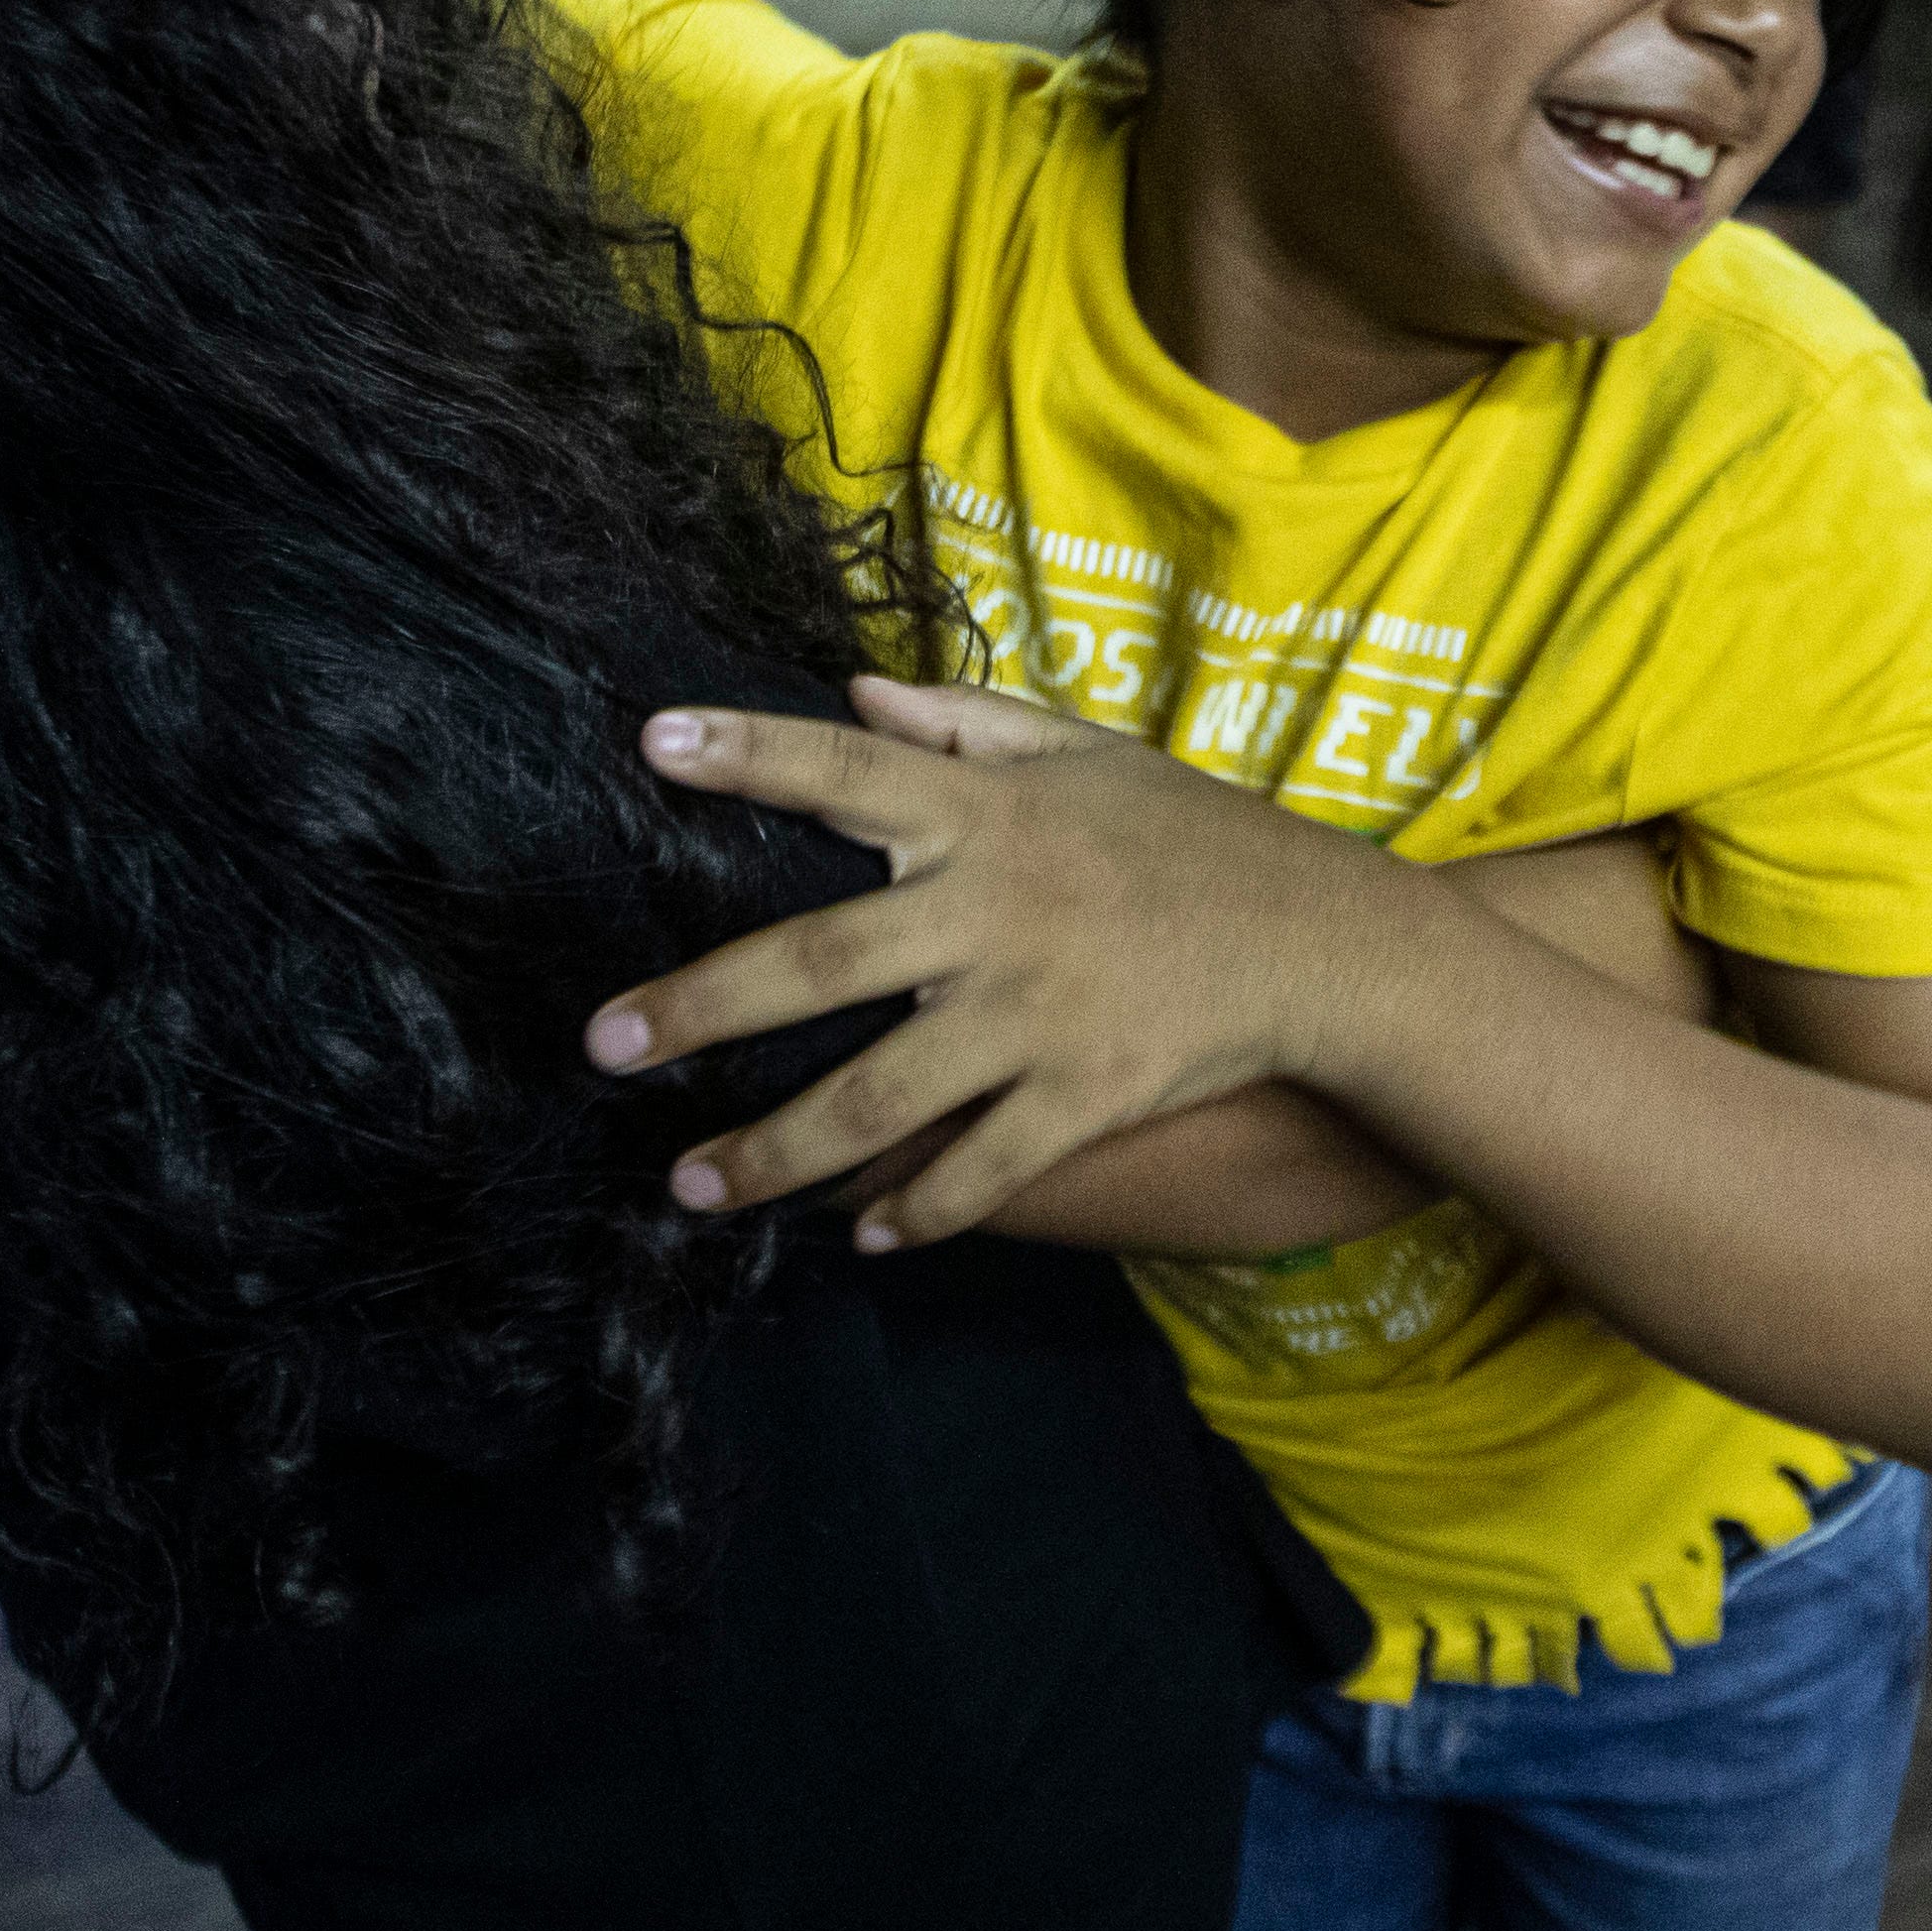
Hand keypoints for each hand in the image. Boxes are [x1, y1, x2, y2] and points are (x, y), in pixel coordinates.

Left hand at [589, 678, 1453, 1246]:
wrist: (1329, 944)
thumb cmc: (1198, 839)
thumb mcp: (1093, 755)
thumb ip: (971, 723)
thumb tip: (855, 694)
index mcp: (992, 814)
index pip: (849, 771)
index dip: (750, 753)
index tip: (651, 741)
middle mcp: (997, 913)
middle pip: (819, 960)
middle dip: (700, 1007)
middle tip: (603, 1044)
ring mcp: (1037, 1014)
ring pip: (877, 1097)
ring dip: (772, 1150)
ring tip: (688, 1185)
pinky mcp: (1083, 1098)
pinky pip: (978, 1170)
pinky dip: (915, 1211)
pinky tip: (858, 1236)